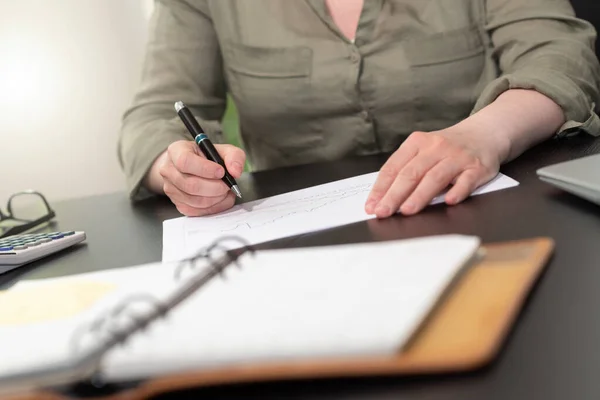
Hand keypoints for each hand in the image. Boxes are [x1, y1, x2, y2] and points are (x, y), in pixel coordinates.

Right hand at [151, 140, 245, 216]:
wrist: (194, 168)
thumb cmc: (206, 158)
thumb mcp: (222, 150)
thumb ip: (234, 156)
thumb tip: (235, 171)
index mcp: (176, 151)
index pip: (185, 161)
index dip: (205, 169)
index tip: (221, 172)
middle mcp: (169, 170)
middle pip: (191, 185)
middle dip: (216, 187)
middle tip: (227, 184)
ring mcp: (171, 189)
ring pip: (195, 201)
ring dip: (217, 198)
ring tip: (225, 190)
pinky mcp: (178, 204)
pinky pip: (197, 211)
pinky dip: (214, 207)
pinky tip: (220, 198)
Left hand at [365, 127, 503, 217]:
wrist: (484, 133)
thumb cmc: (447, 148)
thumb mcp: (423, 149)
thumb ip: (406, 169)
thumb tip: (383, 198)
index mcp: (417, 143)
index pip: (394, 167)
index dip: (381, 188)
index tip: (371, 205)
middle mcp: (436, 148)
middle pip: (411, 173)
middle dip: (394, 195)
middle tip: (383, 212)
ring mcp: (457, 157)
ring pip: (435, 177)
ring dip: (419, 196)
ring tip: (406, 211)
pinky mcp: (477, 167)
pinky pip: (466, 180)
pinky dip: (457, 191)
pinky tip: (449, 202)